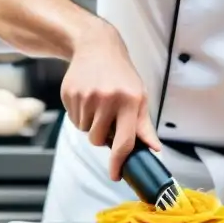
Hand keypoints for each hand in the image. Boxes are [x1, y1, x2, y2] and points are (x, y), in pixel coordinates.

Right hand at [61, 20, 160, 180]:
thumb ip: (144, 125)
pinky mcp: (69, 93)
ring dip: (91, 123)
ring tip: (98, 103)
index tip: (115, 175)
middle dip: (102, 136)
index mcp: (130, 101)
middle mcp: (108, 98)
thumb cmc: (122, 75)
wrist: (96, 47)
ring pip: (85, 130)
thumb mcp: (139, 96)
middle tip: (108, 117)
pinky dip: (80, 114)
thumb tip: (154, 149)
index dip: (119, 162)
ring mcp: (87, 95)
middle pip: (99, 140)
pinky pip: (74, 119)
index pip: (125, 141)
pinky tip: (87, 97)